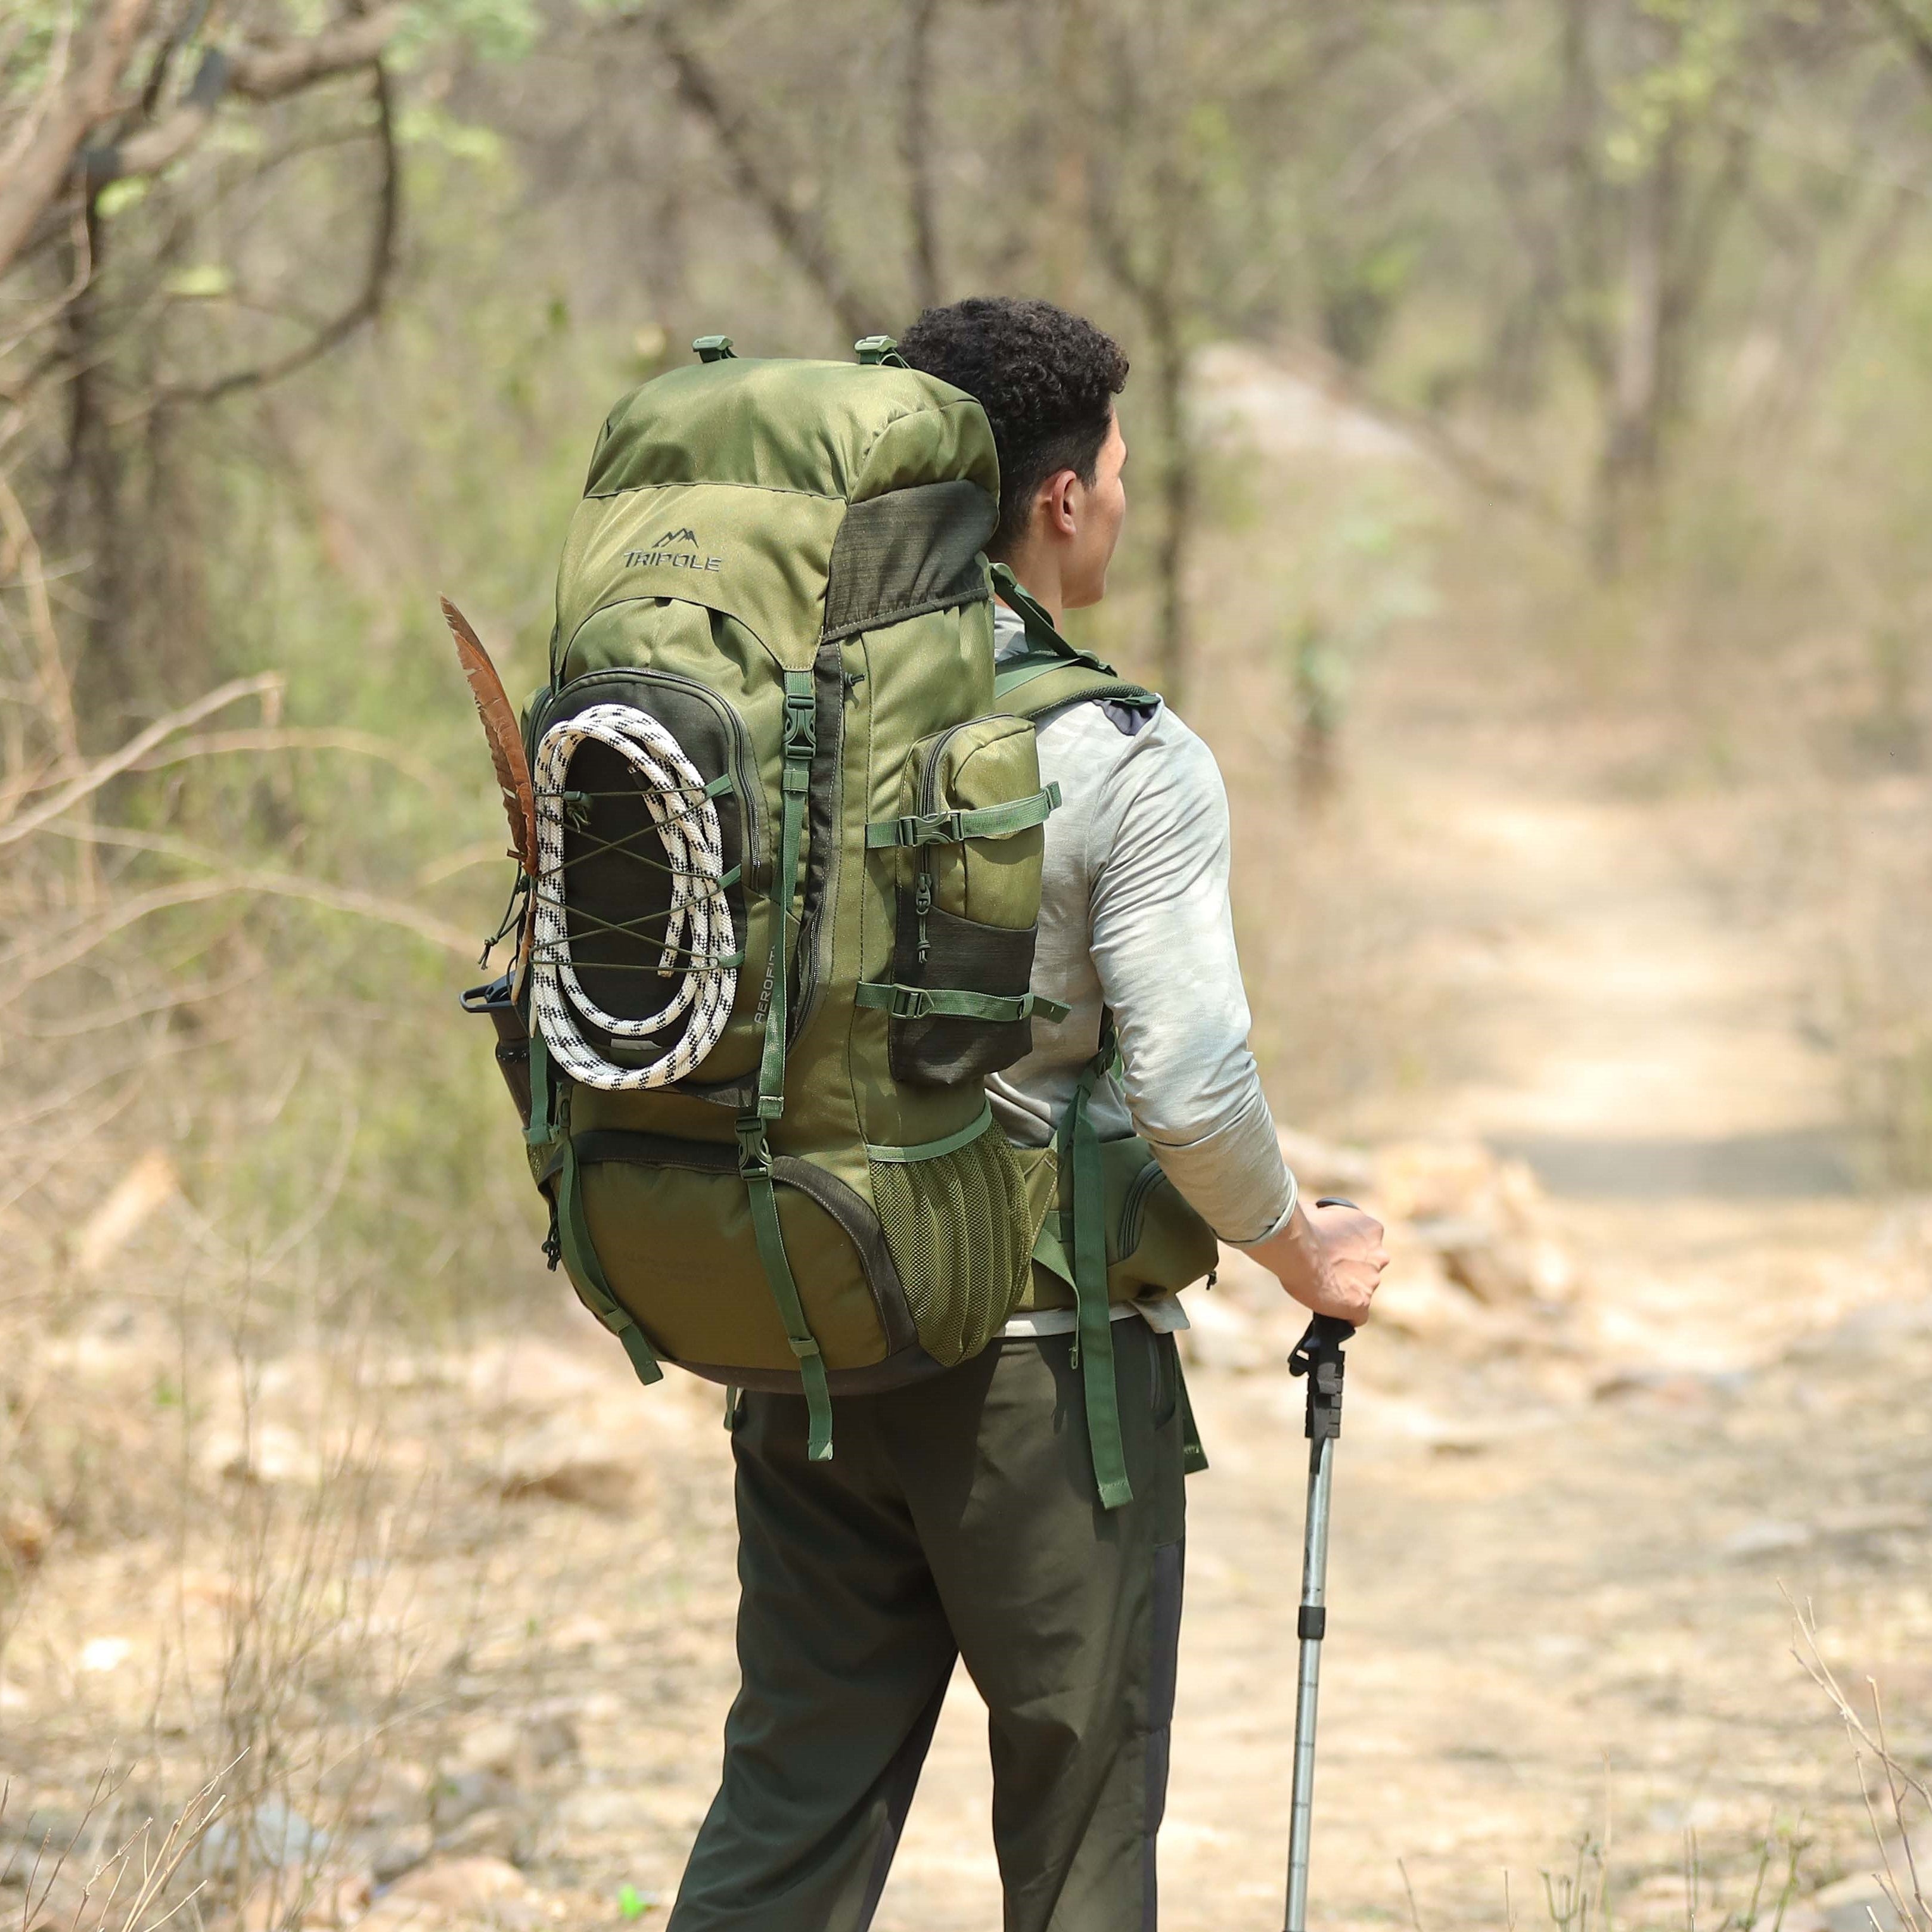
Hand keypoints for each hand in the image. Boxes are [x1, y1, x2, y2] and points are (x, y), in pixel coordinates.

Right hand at [1243, 1198, 1387, 1323]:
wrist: (1298, 1248)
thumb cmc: (1302, 1227)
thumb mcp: (1317, 1212)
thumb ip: (1325, 1217)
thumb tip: (1312, 1214)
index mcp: (1372, 1230)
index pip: (1367, 1244)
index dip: (1348, 1250)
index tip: (1333, 1252)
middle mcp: (1379, 1256)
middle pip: (1367, 1268)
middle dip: (1351, 1270)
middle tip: (1327, 1270)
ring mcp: (1372, 1281)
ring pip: (1362, 1290)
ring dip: (1347, 1290)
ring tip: (1321, 1289)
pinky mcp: (1361, 1304)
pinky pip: (1357, 1316)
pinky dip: (1346, 1315)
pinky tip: (1332, 1312)